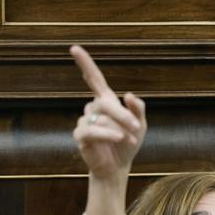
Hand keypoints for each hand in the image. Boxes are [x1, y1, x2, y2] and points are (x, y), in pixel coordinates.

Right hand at [71, 45, 146, 180]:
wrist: (118, 166)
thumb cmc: (128, 142)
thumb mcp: (140, 124)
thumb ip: (137, 109)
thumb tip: (128, 94)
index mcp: (106, 101)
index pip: (94, 79)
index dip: (85, 64)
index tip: (74, 48)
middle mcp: (93, 108)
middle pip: (106, 103)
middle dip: (123, 116)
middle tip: (136, 128)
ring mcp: (84, 121)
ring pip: (102, 118)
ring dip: (119, 129)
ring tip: (128, 140)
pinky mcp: (80, 136)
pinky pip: (92, 130)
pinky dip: (107, 134)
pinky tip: (118, 138)